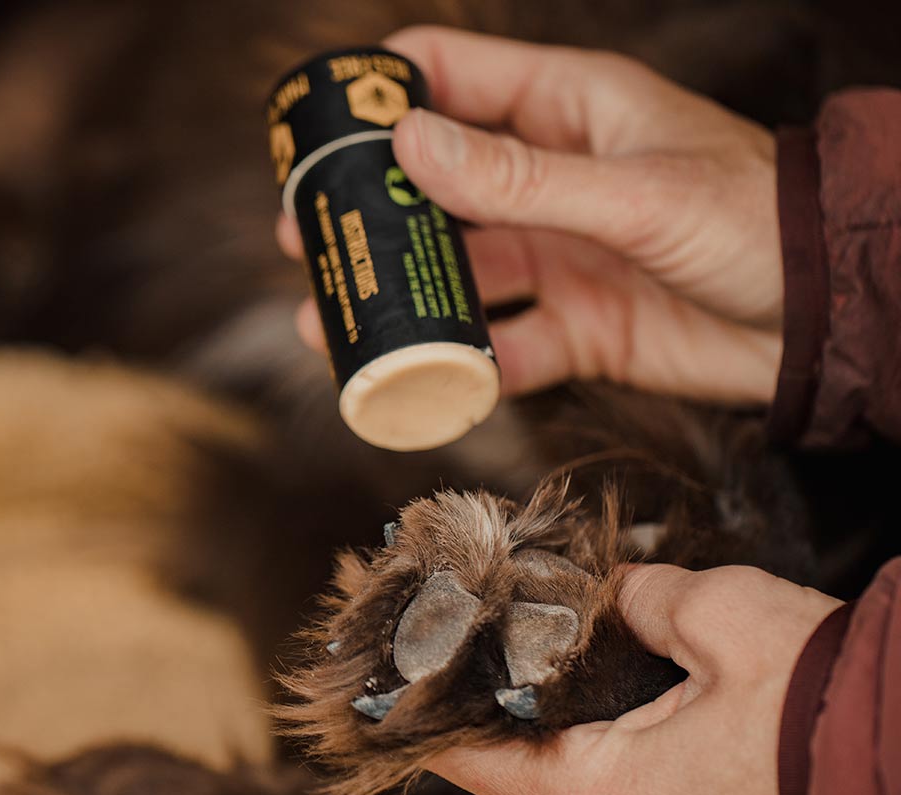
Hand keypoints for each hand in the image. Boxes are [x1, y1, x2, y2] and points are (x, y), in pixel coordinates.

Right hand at [280, 28, 783, 403]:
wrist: (821, 317)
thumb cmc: (754, 219)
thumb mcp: (634, 190)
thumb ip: (522, 175)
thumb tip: (412, 143)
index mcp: (564, 111)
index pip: (450, 77)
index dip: (382, 94)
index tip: (322, 130)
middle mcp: (548, 183)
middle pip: (434, 189)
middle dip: (371, 215)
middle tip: (311, 241)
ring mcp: (555, 258)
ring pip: (456, 276)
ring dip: (399, 300)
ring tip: (334, 325)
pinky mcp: (572, 327)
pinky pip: (498, 348)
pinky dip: (458, 367)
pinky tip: (413, 380)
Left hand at [423, 564, 838, 794]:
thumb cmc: (832, 708)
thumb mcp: (722, 616)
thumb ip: (636, 595)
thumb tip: (612, 588)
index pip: (466, 757)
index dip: (424, 706)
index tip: (395, 668)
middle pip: (517, 767)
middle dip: (506, 695)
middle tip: (487, 630)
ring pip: (571, 784)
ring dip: (562, 722)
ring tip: (553, 654)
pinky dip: (606, 750)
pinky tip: (617, 698)